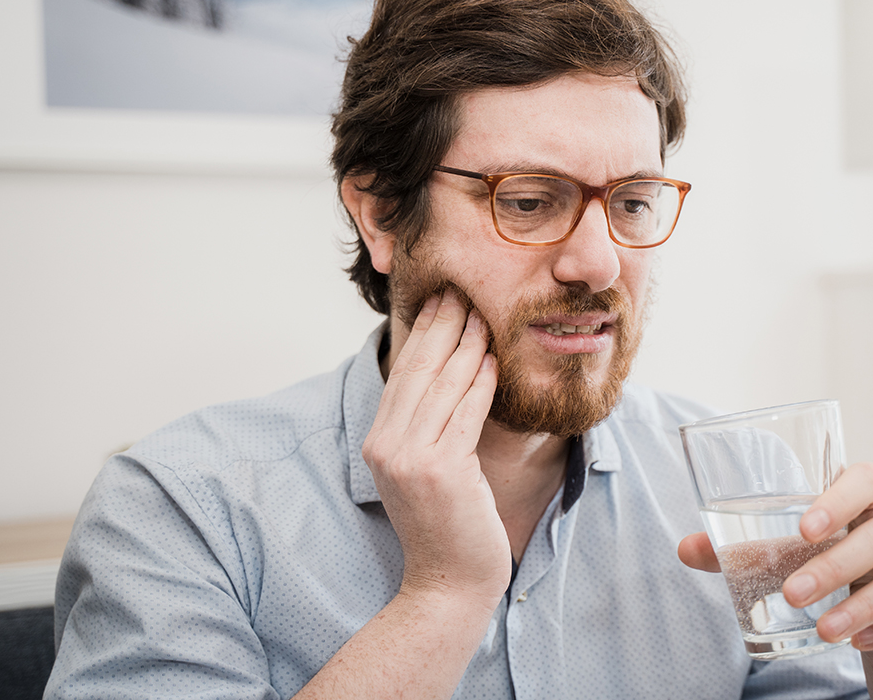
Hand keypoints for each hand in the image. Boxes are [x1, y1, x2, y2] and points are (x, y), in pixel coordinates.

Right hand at [362, 291, 509, 604]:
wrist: (448, 584)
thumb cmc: (447, 525)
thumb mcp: (427, 468)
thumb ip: (428, 426)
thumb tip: (452, 373)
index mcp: (378, 442)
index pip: (402, 375)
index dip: (422, 334)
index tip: (441, 300)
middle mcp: (386, 446)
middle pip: (418, 371)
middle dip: (443, 326)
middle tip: (462, 289)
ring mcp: (410, 458)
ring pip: (443, 386)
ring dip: (466, 344)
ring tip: (484, 314)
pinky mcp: (441, 470)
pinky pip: (465, 414)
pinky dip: (481, 383)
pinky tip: (494, 359)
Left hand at [678, 463, 872, 650]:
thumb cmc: (831, 552)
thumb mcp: (793, 548)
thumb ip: (745, 549)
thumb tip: (685, 548)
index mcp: (871, 488)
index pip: (866, 476)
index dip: (839, 498)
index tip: (804, 529)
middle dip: (839, 566)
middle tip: (793, 594)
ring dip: (868, 605)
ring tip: (826, 631)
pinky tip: (859, 643)